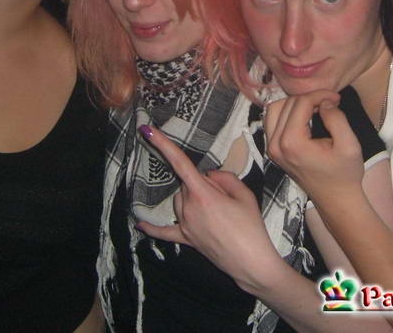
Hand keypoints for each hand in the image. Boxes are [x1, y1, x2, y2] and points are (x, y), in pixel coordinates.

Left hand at [136, 126, 286, 292]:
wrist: (252, 262)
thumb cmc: (252, 227)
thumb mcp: (245, 195)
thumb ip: (225, 178)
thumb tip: (209, 176)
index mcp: (203, 194)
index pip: (180, 164)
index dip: (164, 145)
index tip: (148, 131)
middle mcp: (189, 208)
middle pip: (187, 184)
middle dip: (202, 183)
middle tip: (225, 197)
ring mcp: (185, 225)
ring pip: (180, 201)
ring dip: (192, 198)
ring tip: (219, 212)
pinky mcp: (186, 239)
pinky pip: (165, 231)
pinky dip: (153, 228)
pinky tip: (140, 225)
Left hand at [266, 90, 364, 205]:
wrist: (336, 199)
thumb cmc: (344, 174)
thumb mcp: (349, 145)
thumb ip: (336, 119)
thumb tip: (324, 102)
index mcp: (292, 143)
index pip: (300, 103)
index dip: (320, 94)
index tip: (337, 98)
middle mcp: (276, 145)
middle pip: (287, 103)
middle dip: (310, 98)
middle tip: (330, 102)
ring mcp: (272, 148)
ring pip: (275, 109)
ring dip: (296, 103)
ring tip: (317, 108)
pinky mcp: (273, 150)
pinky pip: (273, 121)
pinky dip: (287, 113)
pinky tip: (306, 117)